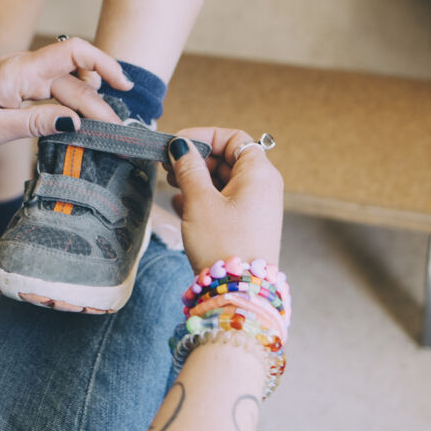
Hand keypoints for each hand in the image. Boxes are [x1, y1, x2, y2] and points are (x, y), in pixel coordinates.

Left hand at [0, 38, 132, 148]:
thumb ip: (36, 122)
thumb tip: (75, 120)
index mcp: (19, 73)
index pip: (73, 53)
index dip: (103, 63)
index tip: (123, 85)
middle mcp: (24, 68)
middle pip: (75, 77)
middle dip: (99, 102)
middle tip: (115, 131)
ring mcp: (21, 75)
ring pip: (65, 83)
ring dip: (87, 101)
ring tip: (104, 125)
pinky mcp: (17, 85)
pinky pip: (51, 89)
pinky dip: (69, 102)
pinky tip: (79, 118)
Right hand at [166, 127, 284, 269]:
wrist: (239, 293)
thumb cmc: (223, 245)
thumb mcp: (200, 202)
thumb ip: (189, 169)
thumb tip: (181, 146)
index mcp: (259, 174)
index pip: (234, 138)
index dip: (204, 136)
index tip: (177, 144)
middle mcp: (263, 188)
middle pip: (228, 159)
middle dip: (197, 159)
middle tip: (168, 166)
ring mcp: (256, 208)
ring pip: (224, 182)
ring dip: (196, 179)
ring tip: (171, 185)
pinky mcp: (247, 227)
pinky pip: (224, 202)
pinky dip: (203, 199)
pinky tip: (179, 205)